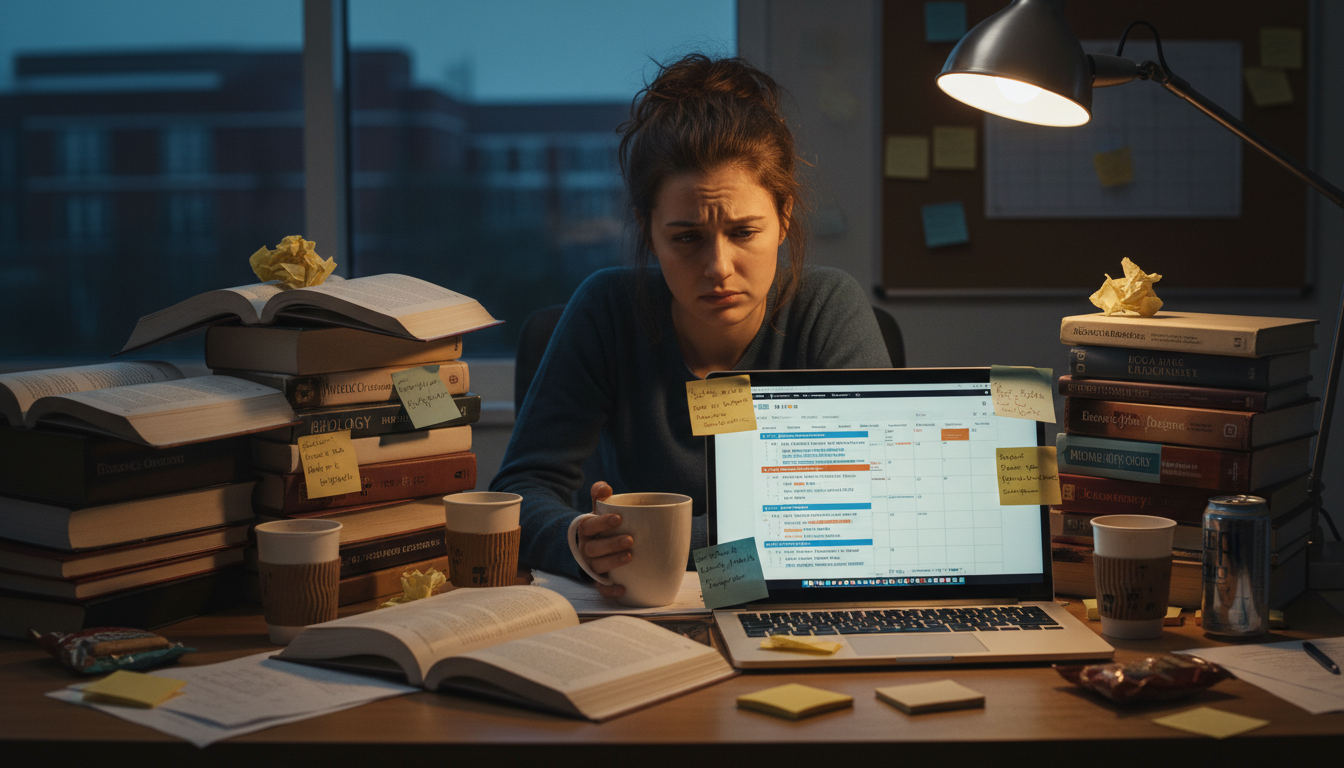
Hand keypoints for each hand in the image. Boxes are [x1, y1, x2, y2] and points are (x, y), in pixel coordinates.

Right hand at [577, 481, 629, 598]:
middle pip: (594, 548)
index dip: (602, 522)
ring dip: (613, 562)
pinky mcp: (597, 580)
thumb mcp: (597, 510)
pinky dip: (610, 590)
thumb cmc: (599, 526)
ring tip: (630, 556)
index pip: (590, 526)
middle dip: (611, 544)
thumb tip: (604, 487)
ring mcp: (591, 565)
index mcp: (585, 530)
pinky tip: (623, 588)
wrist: (588, 546)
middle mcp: (586, 548)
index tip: (618, 518)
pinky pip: (601, 588)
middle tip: (630, 539)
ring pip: (598, 566)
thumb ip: (600, 496)